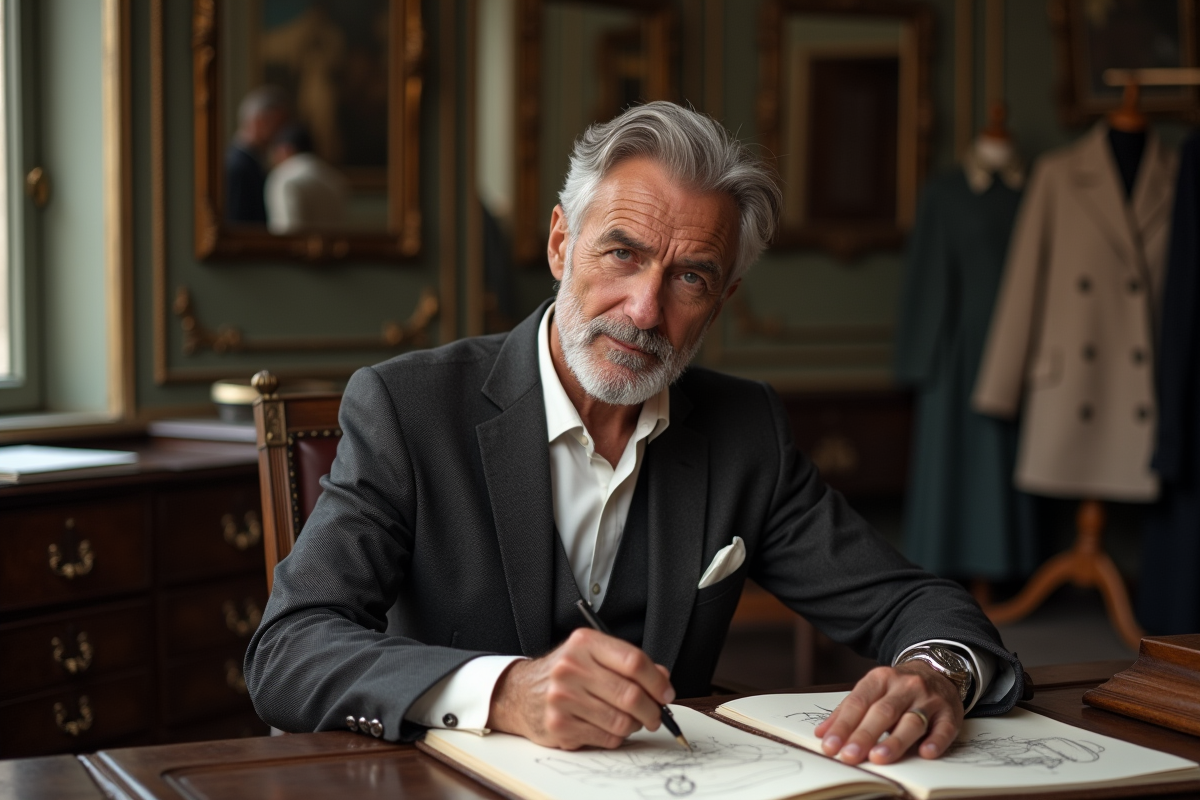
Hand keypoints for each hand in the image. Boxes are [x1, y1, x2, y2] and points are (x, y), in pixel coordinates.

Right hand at [487, 628, 674, 749]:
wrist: (520, 693)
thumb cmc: (564, 674)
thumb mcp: (592, 656)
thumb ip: (627, 663)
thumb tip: (662, 680)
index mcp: (584, 644)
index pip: (633, 661)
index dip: (657, 681)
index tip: (666, 693)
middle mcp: (571, 668)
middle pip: (630, 694)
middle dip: (652, 710)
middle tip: (657, 715)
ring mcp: (563, 698)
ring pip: (621, 721)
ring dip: (635, 725)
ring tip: (631, 721)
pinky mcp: (560, 725)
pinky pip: (606, 738)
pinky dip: (616, 737)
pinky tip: (608, 728)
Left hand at [813, 662, 963, 764]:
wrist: (938, 669)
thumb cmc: (897, 687)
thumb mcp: (872, 690)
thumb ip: (847, 711)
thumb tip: (822, 734)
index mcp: (880, 678)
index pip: (858, 702)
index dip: (843, 725)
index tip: (830, 746)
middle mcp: (905, 686)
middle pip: (883, 712)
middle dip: (864, 735)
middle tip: (849, 756)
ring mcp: (929, 699)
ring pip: (912, 721)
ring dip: (894, 741)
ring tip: (878, 758)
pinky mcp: (950, 712)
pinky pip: (944, 727)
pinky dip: (936, 741)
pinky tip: (926, 753)